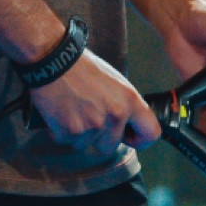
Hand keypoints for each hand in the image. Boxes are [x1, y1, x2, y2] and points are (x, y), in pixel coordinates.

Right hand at [31, 49, 160, 158]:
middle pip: (111, 146)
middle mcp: (115, 115)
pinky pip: (68, 141)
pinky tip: (60, 112)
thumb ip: (124, 105)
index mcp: (130, 101)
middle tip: (87, 117)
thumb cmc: (83, 68)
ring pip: (87, 145)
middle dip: (99, 138)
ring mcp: (93, 125)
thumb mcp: (115, 82)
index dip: (140, 140)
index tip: (129, 138)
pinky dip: (61, 131)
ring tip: (72, 110)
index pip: (151, 133)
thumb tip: (126, 126)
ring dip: (79, 134)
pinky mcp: (72, 130)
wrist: (54, 59)